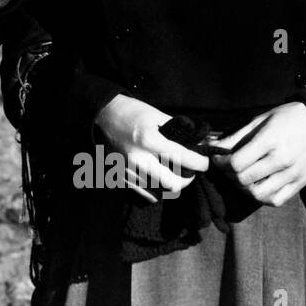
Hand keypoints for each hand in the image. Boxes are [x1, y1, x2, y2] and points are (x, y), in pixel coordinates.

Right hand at [94, 94, 208, 198]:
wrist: (101, 114)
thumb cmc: (132, 111)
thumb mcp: (156, 114)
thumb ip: (177, 130)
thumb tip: (196, 143)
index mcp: (148, 140)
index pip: (182, 158)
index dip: (199, 163)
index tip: (204, 163)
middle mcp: (138, 158)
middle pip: (173, 183)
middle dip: (187, 178)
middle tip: (189, 171)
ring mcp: (127, 170)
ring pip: (160, 191)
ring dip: (171, 183)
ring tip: (174, 174)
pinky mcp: (120, 176)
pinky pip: (145, 193)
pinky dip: (156, 190)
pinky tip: (159, 180)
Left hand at [208, 102, 305, 206]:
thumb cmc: (287, 118)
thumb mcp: (260, 120)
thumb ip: (235, 136)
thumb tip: (211, 146)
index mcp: (269, 140)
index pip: (236, 162)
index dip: (220, 163)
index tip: (217, 158)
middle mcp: (281, 159)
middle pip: (244, 179)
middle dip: (229, 174)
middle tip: (227, 167)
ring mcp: (292, 173)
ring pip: (258, 194)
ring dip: (243, 188)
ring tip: (241, 178)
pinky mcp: (300, 183)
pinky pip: (276, 200)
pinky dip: (262, 197)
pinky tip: (257, 186)